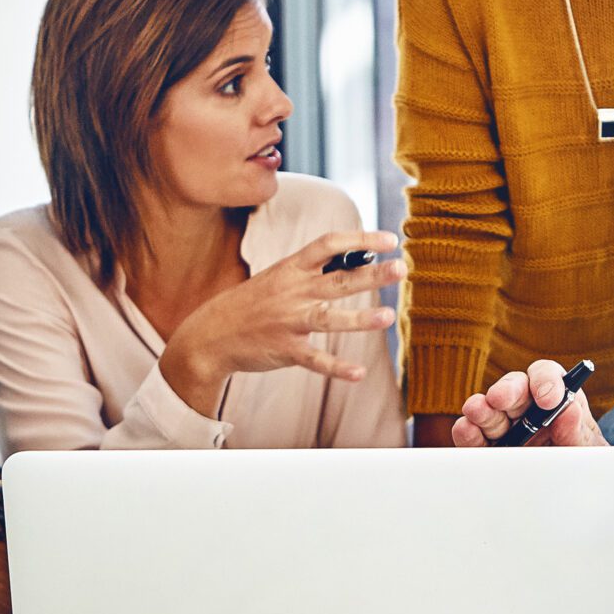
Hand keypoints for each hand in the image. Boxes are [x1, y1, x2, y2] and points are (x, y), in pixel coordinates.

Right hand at [156, 230, 406, 412]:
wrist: (211, 334)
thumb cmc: (254, 303)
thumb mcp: (279, 277)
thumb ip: (314, 271)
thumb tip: (357, 259)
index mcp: (291, 268)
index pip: (329, 244)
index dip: (360, 239)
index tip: (390, 239)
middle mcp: (293, 292)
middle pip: (338, 279)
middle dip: (371, 274)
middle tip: (402, 268)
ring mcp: (289, 322)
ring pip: (329, 319)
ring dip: (360, 319)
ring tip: (389, 317)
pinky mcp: (285, 349)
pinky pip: (315, 360)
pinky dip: (337, 368)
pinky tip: (359, 373)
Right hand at [449, 358, 607, 447]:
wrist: (570, 490)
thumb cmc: (579, 459)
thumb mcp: (585, 447)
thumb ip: (577, 430)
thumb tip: (569, 410)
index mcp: (556, 398)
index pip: (548, 375)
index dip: (545, 380)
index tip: (548, 399)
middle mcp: (527, 407)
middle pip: (514, 388)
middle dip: (507, 391)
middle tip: (500, 398)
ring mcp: (506, 426)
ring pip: (490, 410)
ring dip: (482, 408)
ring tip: (475, 410)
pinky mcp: (488, 448)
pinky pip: (474, 437)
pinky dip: (468, 432)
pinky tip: (466, 429)